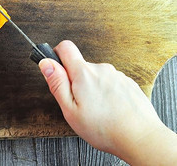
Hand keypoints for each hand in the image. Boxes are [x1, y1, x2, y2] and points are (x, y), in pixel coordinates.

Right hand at [39, 40, 176, 164]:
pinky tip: (110, 110)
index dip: (57, 55)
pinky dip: (107, 94)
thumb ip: (56, 83)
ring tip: (98, 111)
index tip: (57, 71)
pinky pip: (110, 83)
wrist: (140, 138)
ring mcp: (117, 75)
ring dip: (92, 88)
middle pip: (80, 66)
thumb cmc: (104, 128)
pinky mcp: (128, 83)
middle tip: (79, 104)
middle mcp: (101, 69)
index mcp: (83, 73)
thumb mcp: (70, 109)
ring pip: (96, 76)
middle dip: (75, 81)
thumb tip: (45, 62)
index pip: (65, 47)